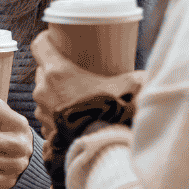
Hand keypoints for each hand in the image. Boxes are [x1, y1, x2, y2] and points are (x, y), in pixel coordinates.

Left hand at [32, 32, 147, 188]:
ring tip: (74, 96)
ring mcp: (41, 109)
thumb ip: (136, 78)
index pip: (39, 45)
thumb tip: (149, 74)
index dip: (46, 40)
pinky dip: (55, 112)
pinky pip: (46, 113)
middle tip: (73, 71)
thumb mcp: (125, 89)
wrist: (98, 149)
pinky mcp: (43, 127)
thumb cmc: (108, 114)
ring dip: (54, 92)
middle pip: (42, 69)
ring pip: (43, 92)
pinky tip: (71, 115)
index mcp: (57, 71)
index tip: (55, 39)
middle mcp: (43, 88)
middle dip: (55, 69)